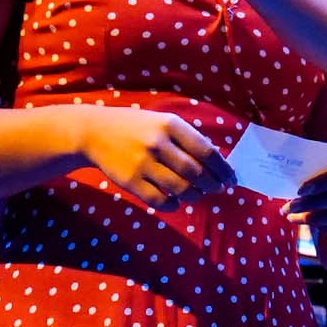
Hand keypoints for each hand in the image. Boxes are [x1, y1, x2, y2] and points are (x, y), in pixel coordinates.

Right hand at [63, 104, 228, 208]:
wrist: (95, 132)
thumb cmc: (137, 128)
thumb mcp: (163, 122)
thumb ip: (189, 138)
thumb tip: (219, 161)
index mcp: (171, 125)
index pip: (207, 151)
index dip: (223, 169)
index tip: (232, 178)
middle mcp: (158, 143)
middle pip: (196, 173)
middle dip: (212, 185)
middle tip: (217, 189)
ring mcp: (143, 163)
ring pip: (181, 189)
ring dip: (195, 196)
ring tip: (196, 194)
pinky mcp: (131, 181)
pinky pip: (160, 201)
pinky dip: (174, 205)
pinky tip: (176, 201)